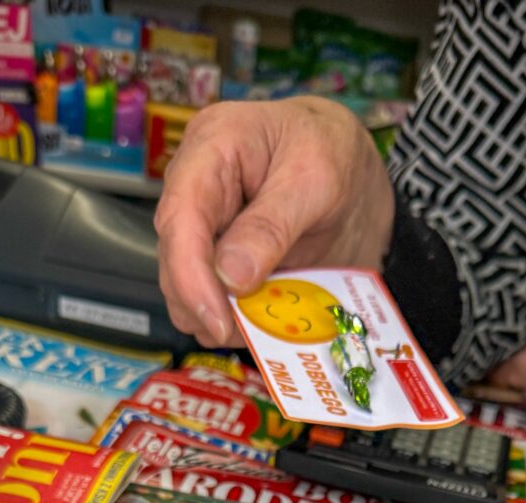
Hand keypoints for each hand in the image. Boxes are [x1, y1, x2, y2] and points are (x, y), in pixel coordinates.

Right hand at [155, 97, 394, 346]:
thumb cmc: (331, 150)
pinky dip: (234, 315)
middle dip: (201, 300)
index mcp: (213, 146)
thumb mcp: (315, 178)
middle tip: (237, 333)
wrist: (350, 161)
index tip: (216, 316)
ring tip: (256, 329)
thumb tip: (231, 276)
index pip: (182, 214)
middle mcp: (196, 184)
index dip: (190, 272)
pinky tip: (259, 324)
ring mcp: (204, 220)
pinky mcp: (218, 251)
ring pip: (186, 280)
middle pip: (176, 253)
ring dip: (216, 312)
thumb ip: (274, 224)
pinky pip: (213, 290)